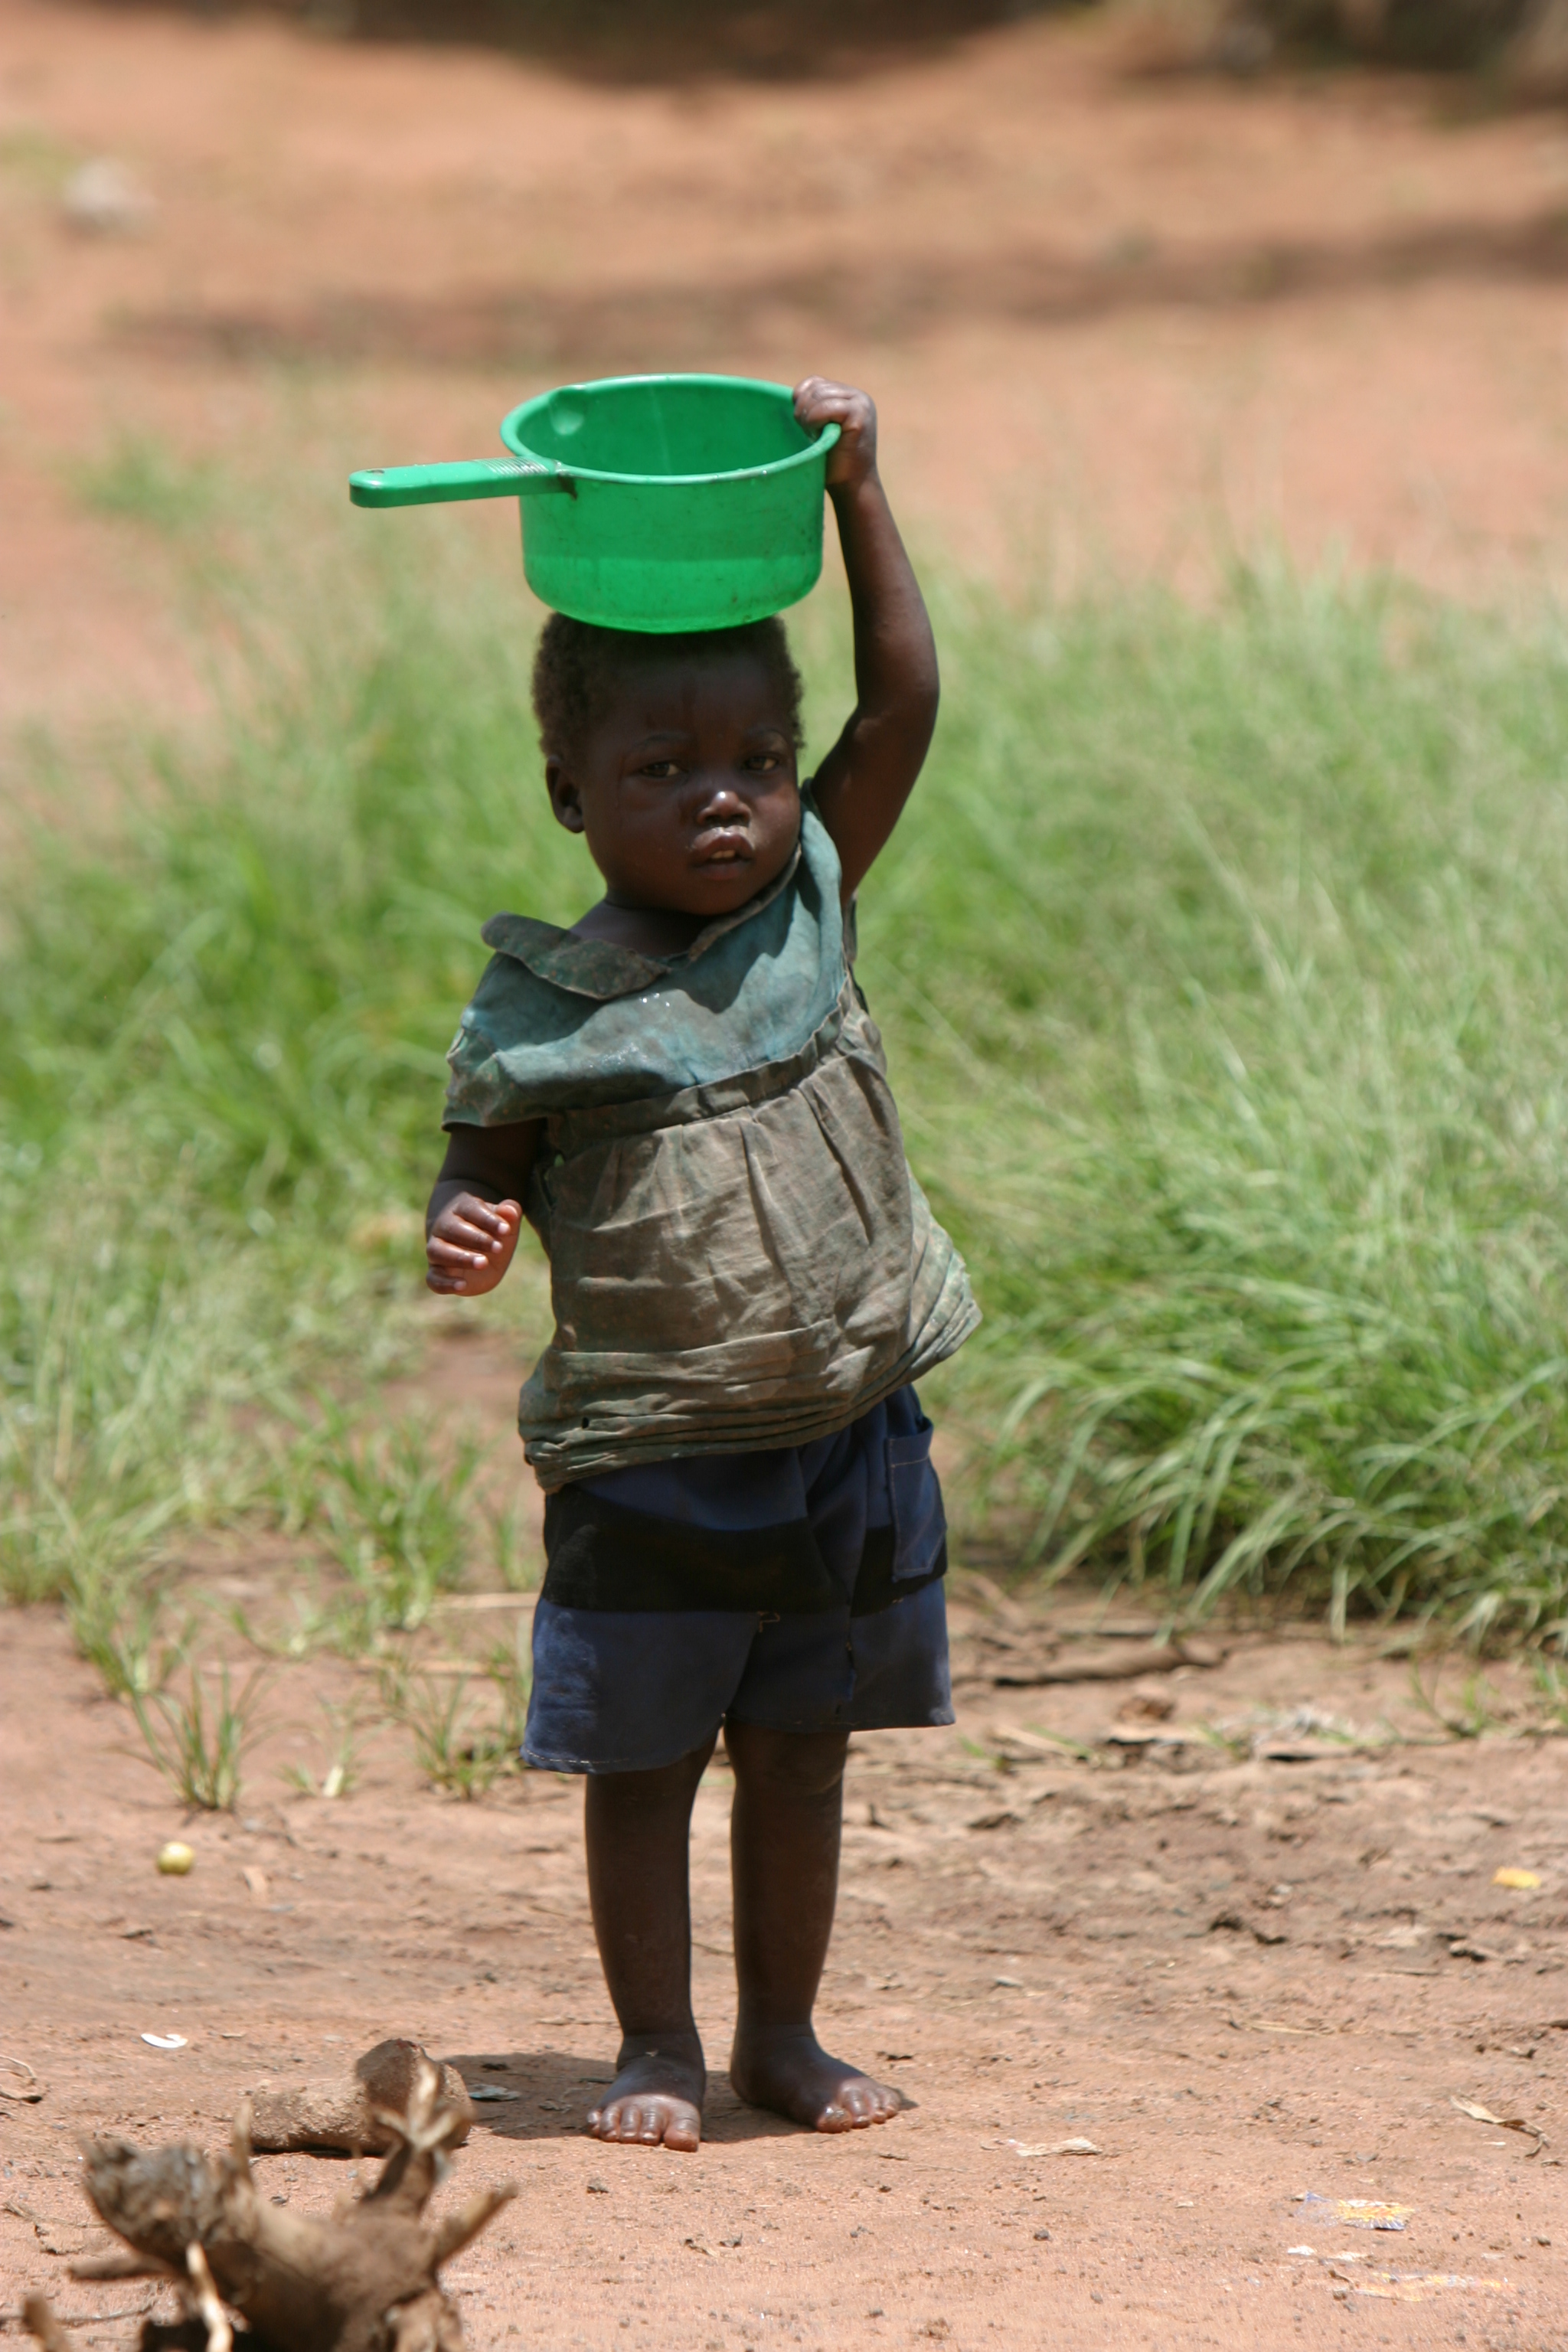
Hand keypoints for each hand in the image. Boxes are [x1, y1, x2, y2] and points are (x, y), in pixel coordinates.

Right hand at [425, 1193, 521, 1295]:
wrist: (479, 1254)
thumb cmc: (492, 1233)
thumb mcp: (505, 1224)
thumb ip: (510, 1213)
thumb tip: (511, 1210)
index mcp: (462, 1210)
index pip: (471, 1210)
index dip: (488, 1219)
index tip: (506, 1230)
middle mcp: (444, 1228)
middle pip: (452, 1228)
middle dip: (476, 1239)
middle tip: (498, 1248)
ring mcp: (437, 1250)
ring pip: (437, 1251)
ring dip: (460, 1258)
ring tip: (483, 1263)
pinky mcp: (436, 1273)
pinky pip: (433, 1278)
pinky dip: (445, 1283)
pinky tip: (463, 1285)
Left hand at [794, 377, 877, 492]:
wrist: (850, 486)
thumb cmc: (831, 462)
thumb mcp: (821, 428)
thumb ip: (814, 408)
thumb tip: (793, 395)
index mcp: (849, 396)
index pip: (815, 382)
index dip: (800, 398)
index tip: (801, 423)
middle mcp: (858, 396)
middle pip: (816, 387)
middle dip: (803, 409)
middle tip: (807, 433)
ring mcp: (861, 404)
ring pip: (819, 395)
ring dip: (807, 416)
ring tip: (813, 435)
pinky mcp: (859, 415)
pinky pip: (826, 407)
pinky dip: (814, 419)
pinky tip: (817, 435)